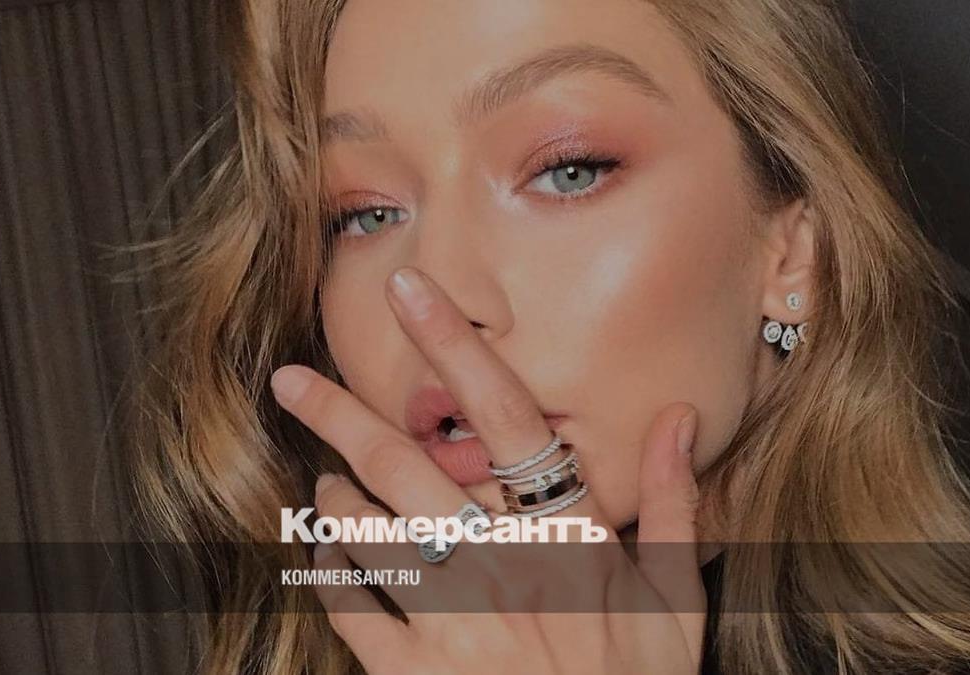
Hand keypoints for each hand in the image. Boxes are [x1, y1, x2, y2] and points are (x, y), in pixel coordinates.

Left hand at [270, 266, 704, 673]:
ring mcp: (455, 624)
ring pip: (370, 532)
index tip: (413, 292)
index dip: (456, 349)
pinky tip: (322, 554)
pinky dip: (332, 576)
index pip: (507, 419)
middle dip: (343, 413)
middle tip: (290, 378)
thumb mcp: (675, 602)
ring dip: (335, 496)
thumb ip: (673, 506)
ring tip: (320, 474)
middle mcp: (502, 567)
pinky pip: (355, 612)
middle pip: (410, 467)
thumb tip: (679, 419)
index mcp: (566, 538)